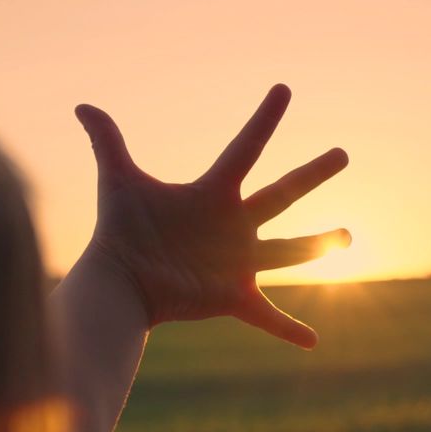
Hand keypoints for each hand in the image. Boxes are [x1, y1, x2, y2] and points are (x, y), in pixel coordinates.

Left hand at [75, 84, 349, 347]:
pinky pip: (266, 316)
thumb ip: (106, 141)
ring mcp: (236, 261)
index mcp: (212, 193)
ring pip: (288, 252)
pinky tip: (312, 342)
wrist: (118, 282)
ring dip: (318, 246)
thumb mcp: (118, 182)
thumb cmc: (119, 231)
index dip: (263, 119)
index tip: (284, 89)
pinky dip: (288, 330)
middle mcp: (231, 224)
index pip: (244, 148)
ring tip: (349, 236)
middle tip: (343, 154)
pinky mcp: (232, 295)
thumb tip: (81, 105)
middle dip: (313, 174)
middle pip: (282, 194)